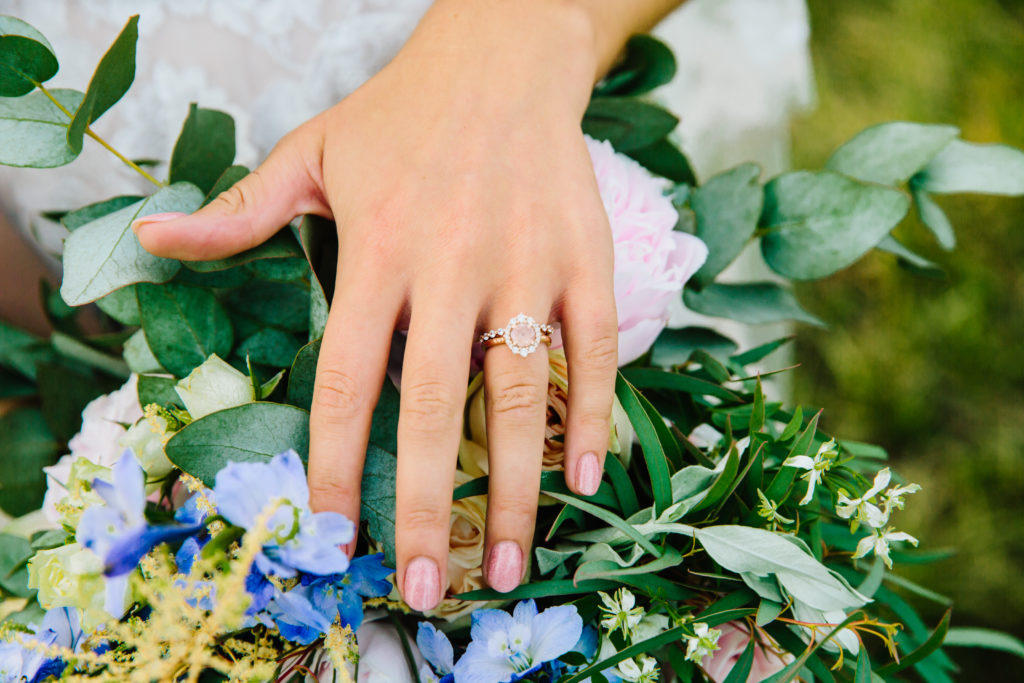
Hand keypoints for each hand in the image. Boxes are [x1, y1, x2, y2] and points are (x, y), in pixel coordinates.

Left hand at [135, 0, 620, 610]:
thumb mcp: (311, 151)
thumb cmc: (401, 113)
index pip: (348, 379)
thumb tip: (153, 241)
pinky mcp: (585, 257)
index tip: (332, 536)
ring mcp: (526, 261)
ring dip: (516, 487)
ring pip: (521, 392)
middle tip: (426, 587)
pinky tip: (582, 476)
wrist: (503, 55)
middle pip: (433, 407)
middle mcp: (453, 264)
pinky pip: (594, 347)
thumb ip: (240, 211)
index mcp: (379, 248)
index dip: (336, 466)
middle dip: (425, 507)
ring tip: (509, 561)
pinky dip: (591, 414)